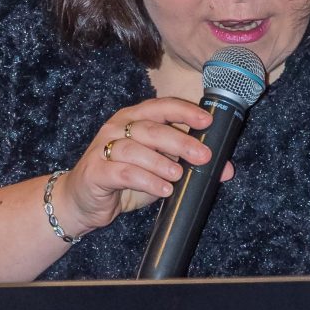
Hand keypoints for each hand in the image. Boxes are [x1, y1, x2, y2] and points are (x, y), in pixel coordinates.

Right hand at [52, 97, 233, 237]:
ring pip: (136, 148)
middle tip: (203, 156)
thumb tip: (226, 169)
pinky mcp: (96, 171)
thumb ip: (188, 165)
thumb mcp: (159, 172)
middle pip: (152, 127)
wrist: (82, 202)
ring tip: (179, 175)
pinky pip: (123, 172)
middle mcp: (118, 127)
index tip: (207, 121)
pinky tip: (162, 189)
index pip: (162, 107)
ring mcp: (104, 147)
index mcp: (134, 119)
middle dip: (180, 141)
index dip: (184, 111)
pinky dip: (145, 180)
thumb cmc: (123, 181)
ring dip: (161, 162)